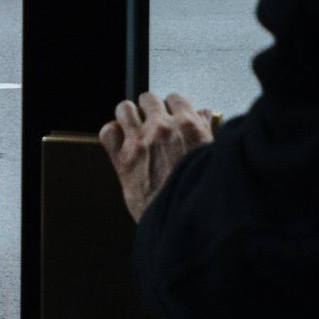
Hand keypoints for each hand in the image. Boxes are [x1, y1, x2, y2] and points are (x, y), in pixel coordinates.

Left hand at [97, 91, 212, 222]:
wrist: (182, 220)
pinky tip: (121, 142)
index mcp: (188, 126)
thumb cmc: (198, 193)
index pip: (175, 98)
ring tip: (134, 128)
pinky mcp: (123, 160)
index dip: (172, 106)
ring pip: (124, 109)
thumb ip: (205, 131)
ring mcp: (140, 142)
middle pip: (149, 98)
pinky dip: (112, 135)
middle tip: (153, 122)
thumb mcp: (211, 156)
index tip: (172, 114)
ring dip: (128, 116)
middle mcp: (162, 129)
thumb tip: (202, 115)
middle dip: (150, 109)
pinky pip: (108, 132)